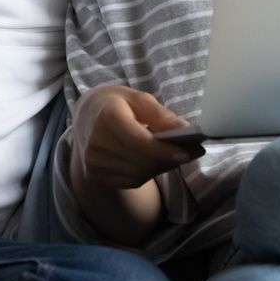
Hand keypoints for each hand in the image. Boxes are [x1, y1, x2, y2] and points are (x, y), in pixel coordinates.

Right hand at [70, 84, 202, 195]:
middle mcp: (95, 143)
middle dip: (170, 159)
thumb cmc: (116, 104)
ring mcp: (93, 162)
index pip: (139, 141)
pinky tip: (155, 161)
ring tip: (175, 155)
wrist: (86, 117)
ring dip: (162, 167)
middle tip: (193, 151)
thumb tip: (184, 129)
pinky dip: (148, 173)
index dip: (164, 150)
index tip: (189, 152)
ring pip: (139, 174)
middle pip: (142, 160)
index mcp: (106, 117)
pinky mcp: (94, 176)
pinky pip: (131, 181)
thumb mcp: (138, 99)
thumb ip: (161, 115)